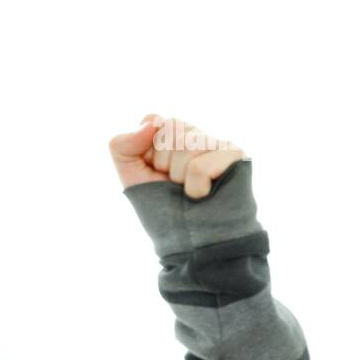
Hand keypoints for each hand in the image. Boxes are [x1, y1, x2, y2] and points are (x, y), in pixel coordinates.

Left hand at [109, 114, 245, 198]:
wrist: (189, 239)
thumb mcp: (129, 174)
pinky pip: (200, 167)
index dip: (146, 151)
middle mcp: (196, 134)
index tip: (153, 170)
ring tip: (188, 190)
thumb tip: (152, 122)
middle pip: (170, 128)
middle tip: (173, 183)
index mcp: (172, 134)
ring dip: (179, 177)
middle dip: (163, 163)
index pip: (152, 120)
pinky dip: (195, 188)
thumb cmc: (160, 205)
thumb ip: (123, 144)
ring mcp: (218, 143)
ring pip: (187, 146)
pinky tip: (203, 194)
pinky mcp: (236, 156)